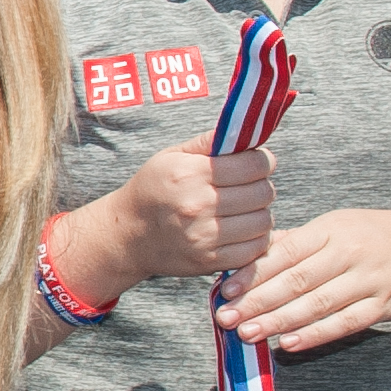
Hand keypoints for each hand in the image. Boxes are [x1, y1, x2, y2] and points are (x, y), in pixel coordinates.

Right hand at [65, 142, 275, 297]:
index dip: (262, 161)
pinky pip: (255, 248)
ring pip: (263, 221)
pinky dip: (254, 238)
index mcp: (189, 174)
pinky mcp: (210, 260)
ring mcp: (204, 236)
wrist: (126, 235)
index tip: (256, 163)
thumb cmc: (152, 190)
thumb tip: (245, 130)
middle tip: (248, 187)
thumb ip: (209, 142)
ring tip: (243, 209)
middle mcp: (197, 205)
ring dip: (259, 213)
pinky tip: (240, 230)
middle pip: (263, 193)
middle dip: (261, 186)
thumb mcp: (171, 157)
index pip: (254, 164)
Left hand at [217, 210, 390, 352]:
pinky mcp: (387, 305)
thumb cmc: (375, 236)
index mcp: (330, 230)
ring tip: (248, 334)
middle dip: (257, 302)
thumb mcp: (336, 227)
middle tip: (225, 319)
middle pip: (296, 281)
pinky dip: (317, 334)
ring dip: (279, 321)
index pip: (284, 253)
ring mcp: (370, 280)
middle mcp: (349, 252)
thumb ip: (294, 243)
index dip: (252, 274)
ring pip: (318, 304)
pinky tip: (289, 343)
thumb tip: (245, 256)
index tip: (224, 291)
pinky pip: (347, 322)